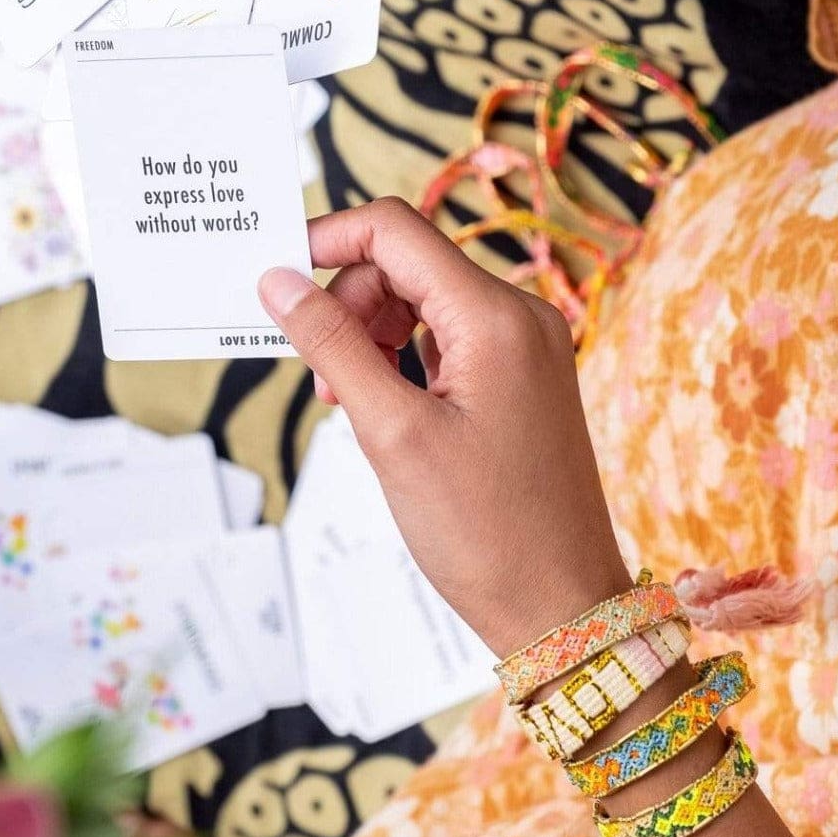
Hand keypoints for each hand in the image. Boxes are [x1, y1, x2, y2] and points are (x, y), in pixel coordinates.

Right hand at [259, 198, 630, 656]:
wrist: (560, 605)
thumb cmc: (486, 532)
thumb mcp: (393, 433)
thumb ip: (333, 346)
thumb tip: (279, 283)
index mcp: (496, 316)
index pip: (394, 231)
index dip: (327, 242)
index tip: (277, 281)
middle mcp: (520, 318)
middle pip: (407, 266)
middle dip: (349, 307)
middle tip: (324, 381)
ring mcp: (524, 350)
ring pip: (423, 305)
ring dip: (372, 338)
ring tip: (353, 405)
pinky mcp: (519, 382)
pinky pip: (446, 343)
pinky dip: (404, 364)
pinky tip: (389, 412)